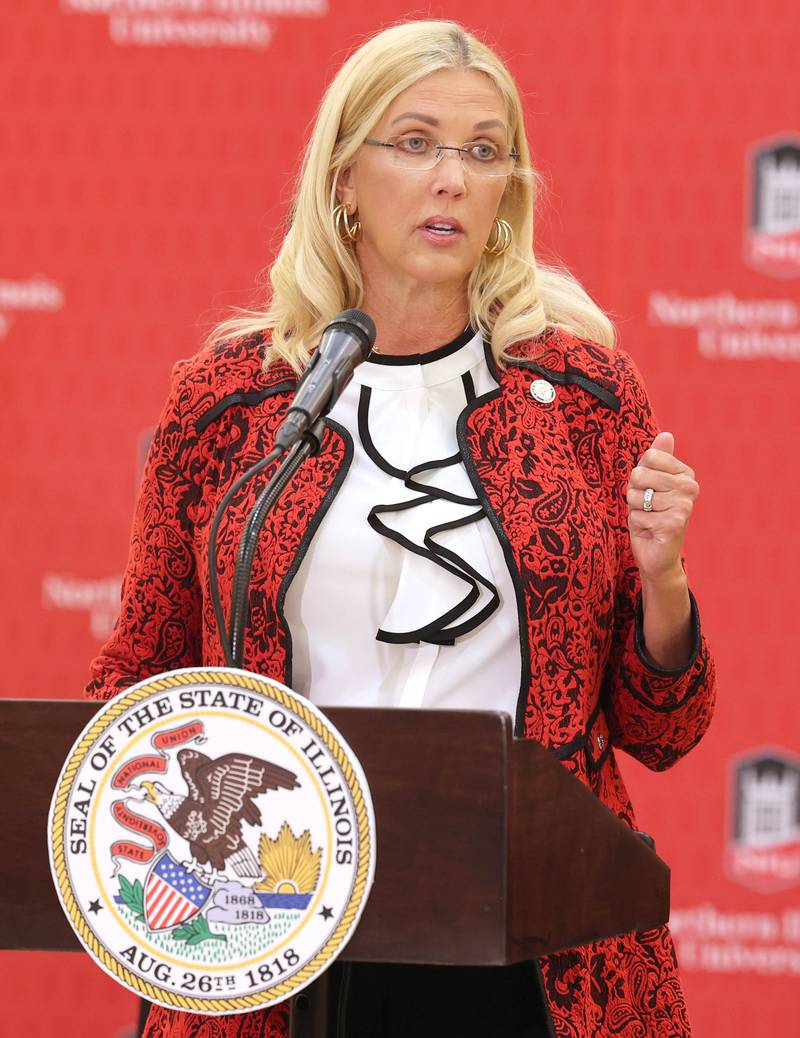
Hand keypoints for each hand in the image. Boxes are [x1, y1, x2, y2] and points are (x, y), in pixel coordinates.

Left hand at [626, 431, 698, 583]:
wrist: (657, 553)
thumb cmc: (651, 515)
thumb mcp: (650, 483)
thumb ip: (657, 459)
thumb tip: (666, 434)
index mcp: (685, 474)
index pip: (649, 457)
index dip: (639, 476)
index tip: (650, 490)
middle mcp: (690, 487)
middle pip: (639, 475)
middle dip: (634, 494)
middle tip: (646, 508)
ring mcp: (684, 506)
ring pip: (635, 497)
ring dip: (635, 511)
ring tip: (649, 519)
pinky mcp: (674, 524)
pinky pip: (637, 516)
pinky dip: (637, 525)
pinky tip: (651, 531)